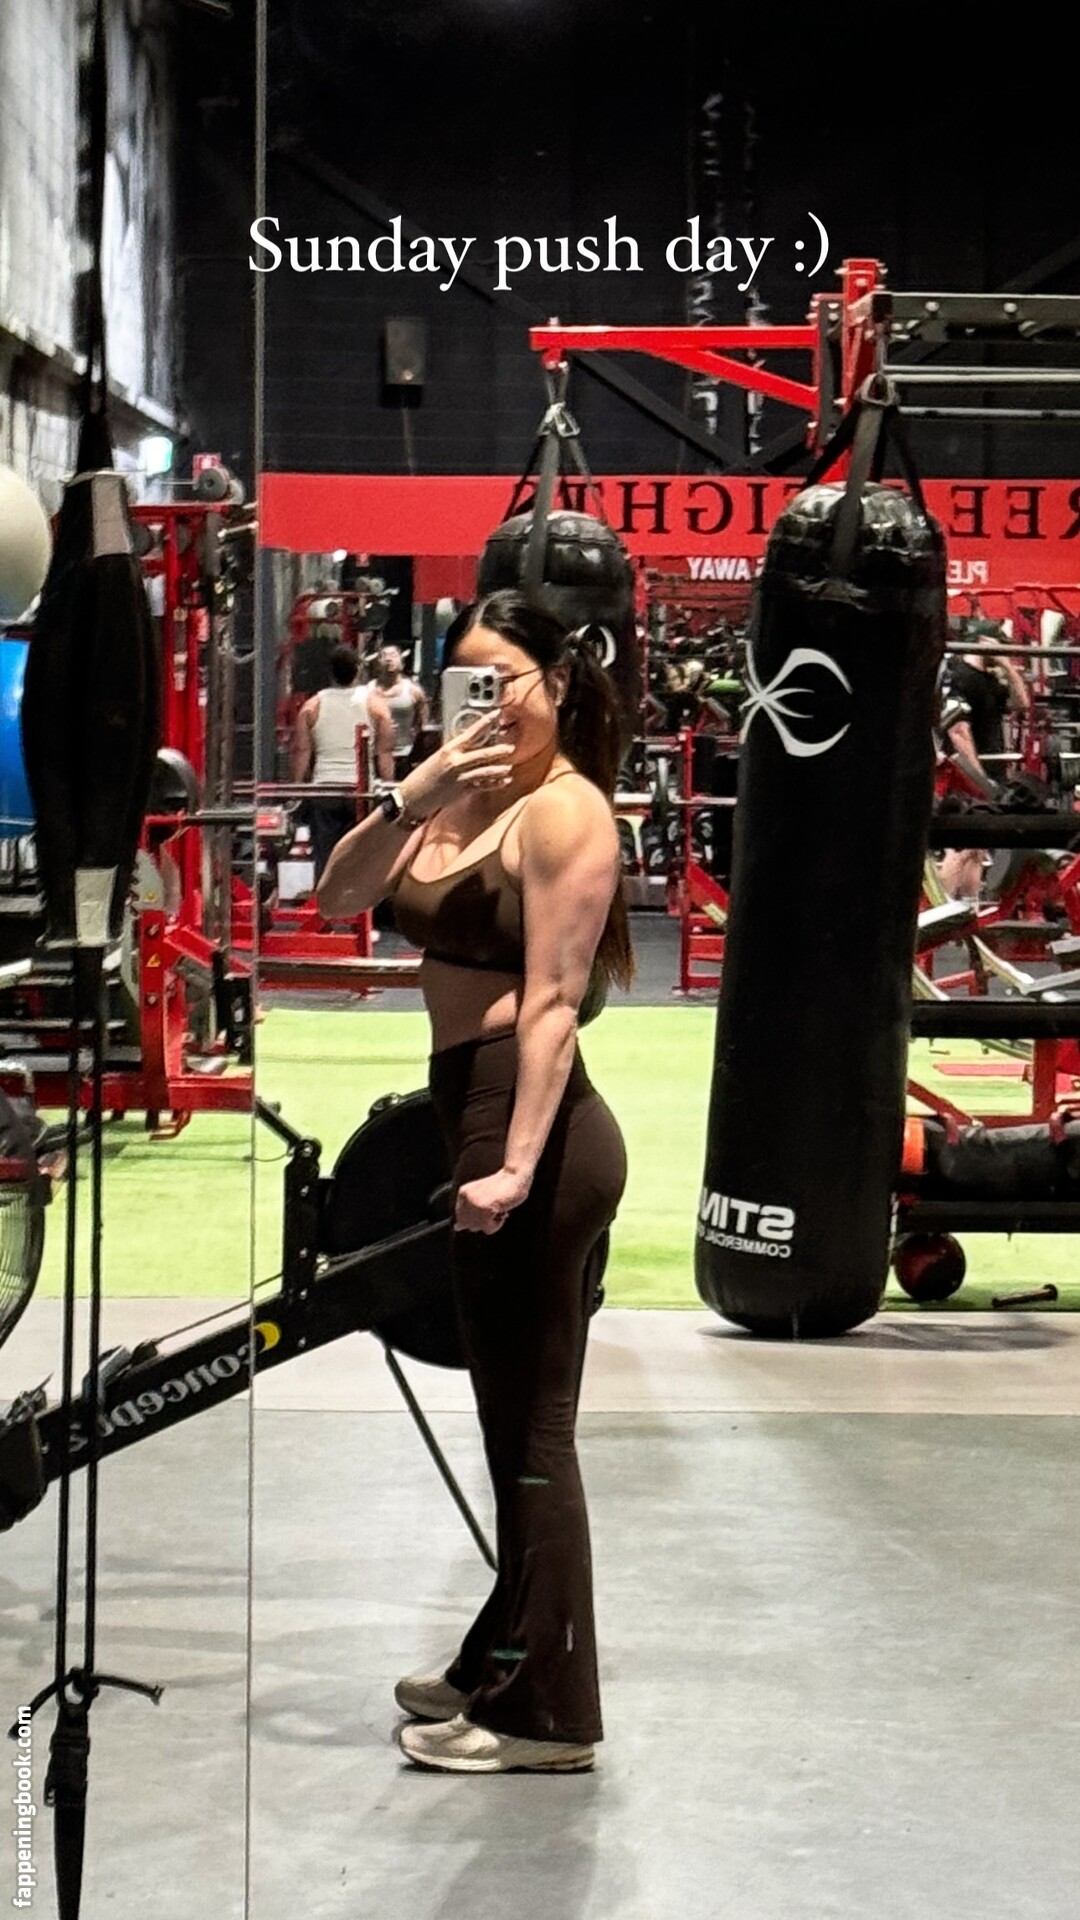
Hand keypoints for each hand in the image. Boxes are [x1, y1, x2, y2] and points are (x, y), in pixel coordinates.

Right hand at [399, 711, 513, 818]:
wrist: (410, 797)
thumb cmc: (421, 778)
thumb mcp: (436, 759)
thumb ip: (453, 754)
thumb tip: (468, 748)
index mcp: (448, 750)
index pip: (470, 733)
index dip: (485, 723)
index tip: (496, 715)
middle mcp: (454, 761)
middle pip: (481, 753)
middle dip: (498, 750)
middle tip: (510, 747)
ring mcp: (458, 777)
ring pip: (484, 770)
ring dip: (498, 769)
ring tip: (509, 767)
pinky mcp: (460, 791)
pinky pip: (481, 786)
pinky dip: (494, 783)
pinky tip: (504, 781)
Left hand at [454, 1166, 531, 1234]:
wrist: (515, 1175)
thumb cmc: (504, 1186)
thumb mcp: (481, 1196)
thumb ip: (469, 1210)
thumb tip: (457, 1228)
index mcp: (463, 1193)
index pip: (461, 1218)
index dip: (476, 1218)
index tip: (487, 1210)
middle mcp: (466, 1198)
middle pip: (468, 1225)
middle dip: (482, 1221)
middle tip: (494, 1208)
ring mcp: (474, 1203)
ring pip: (477, 1228)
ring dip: (490, 1223)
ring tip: (498, 1208)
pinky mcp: (484, 1209)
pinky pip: (488, 1228)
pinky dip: (497, 1224)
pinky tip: (502, 1211)